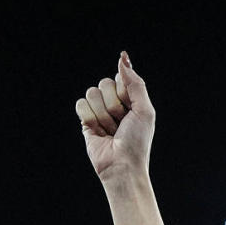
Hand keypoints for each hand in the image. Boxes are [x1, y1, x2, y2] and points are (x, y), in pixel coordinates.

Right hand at [76, 53, 166, 224]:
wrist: (122, 166)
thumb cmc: (137, 141)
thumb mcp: (145, 110)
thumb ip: (135, 82)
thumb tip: (122, 58)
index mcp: (129, 98)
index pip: (119, 78)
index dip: (123, 93)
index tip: (130, 111)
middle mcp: (113, 103)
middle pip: (104, 83)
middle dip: (113, 105)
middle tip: (120, 124)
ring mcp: (98, 112)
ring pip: (92, 93)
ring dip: (103, 115)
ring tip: (110, 131)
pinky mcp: (85, 122)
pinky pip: (80, 105)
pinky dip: (90, 118)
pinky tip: (99, 133)